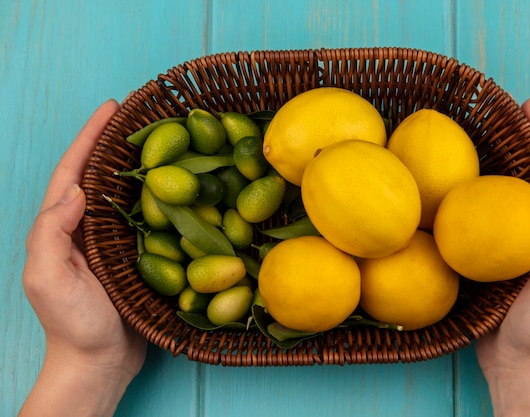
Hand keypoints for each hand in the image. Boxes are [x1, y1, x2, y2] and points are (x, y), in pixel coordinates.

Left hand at [20, 100, 146, 416]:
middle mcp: (86, 227)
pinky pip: (147, 218)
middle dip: (116, 142)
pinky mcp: (135, 255)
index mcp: (61, 227)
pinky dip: (159, 197)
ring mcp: (112, 241)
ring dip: (140, 164)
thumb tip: (75, 190)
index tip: (112, 108)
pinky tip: (178, 187)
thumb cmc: (72, 324)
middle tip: (142, 114)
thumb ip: (51, 233)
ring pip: (126, 193)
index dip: (90, 137)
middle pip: (101, 174)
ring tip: (164, 139)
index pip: (74, 172)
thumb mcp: (48, 279)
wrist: (100, 362)